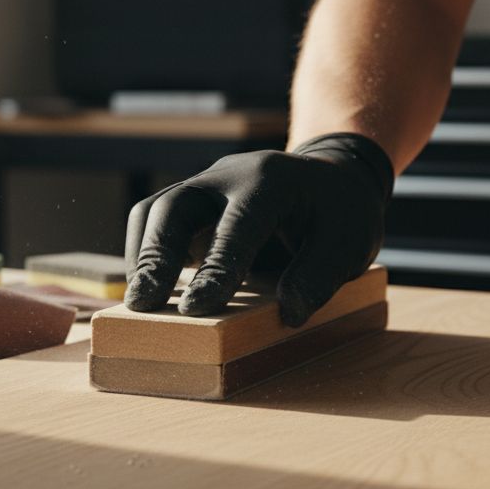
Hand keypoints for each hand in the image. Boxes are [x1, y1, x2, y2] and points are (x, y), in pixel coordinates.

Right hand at [124, 133, 393, 325]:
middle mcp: (229, 175)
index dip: (215, 267)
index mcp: (272, 181)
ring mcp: (204, 185)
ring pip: (155, 210)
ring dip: (143, 255)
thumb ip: (320, 275)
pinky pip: (155, 221)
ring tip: (139, 302)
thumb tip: (288, 313)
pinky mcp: (191, 203)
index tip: (195, 309)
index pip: (237, 225)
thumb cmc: (339, 213)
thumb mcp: (350, 242)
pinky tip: (150, 288)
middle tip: (142, 305)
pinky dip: (145, 253)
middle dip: (156, 256)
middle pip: (175, 206)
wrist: (330, 177)